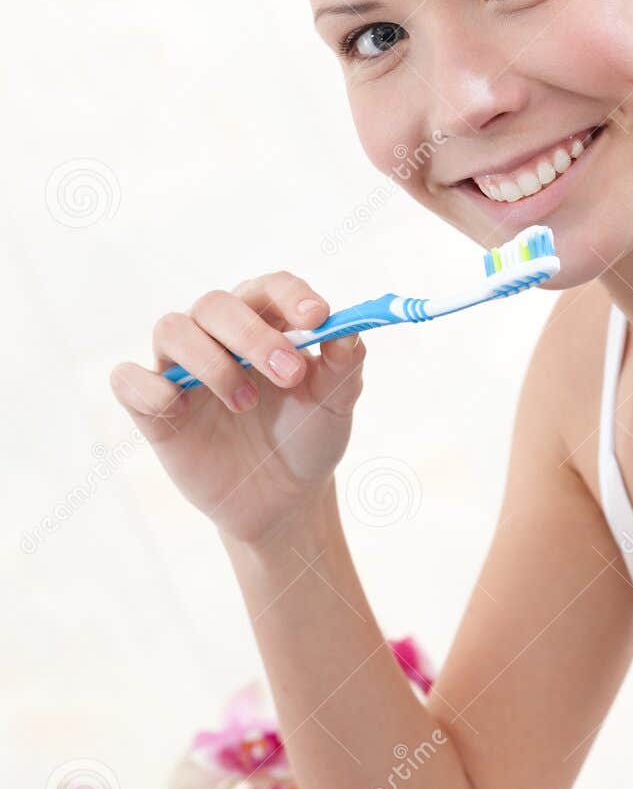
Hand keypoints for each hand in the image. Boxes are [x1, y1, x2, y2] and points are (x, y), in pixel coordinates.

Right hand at [109, 271, 365, 546]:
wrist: (283, 501)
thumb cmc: (306, 438)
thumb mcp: (335, 405)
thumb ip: (344, 364)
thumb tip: (349, 329)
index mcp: (265, 323)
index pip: (269, 287)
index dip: (290, 296)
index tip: (317, 318)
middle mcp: (217, 336)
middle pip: (216, 304)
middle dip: (253, 335)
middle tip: (288, 373)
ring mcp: (180, 369)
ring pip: (171, 329)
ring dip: (210, 362)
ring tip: (244, 403)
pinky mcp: (152, 408)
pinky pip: (128, 380)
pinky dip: (150, 387)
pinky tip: (180, 408)